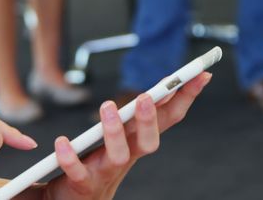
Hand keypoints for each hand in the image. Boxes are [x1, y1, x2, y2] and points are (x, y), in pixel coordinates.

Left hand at [42, 73, 211, 199]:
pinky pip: (78, 173)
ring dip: (114, 132)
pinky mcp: (82, 186)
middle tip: (145, 96)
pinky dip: (71, 158)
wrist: (74, 199)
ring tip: (108, 106)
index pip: (167, 119)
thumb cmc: (97, 162)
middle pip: (148, 142)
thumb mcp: (119, 137)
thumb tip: (153, 92)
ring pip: (118, 156)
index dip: (185, 97)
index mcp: (137, 141)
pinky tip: (62, 142)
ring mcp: (105, 173)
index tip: (201, 74)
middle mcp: (126, 158)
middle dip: (149, 119)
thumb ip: (132, 118)